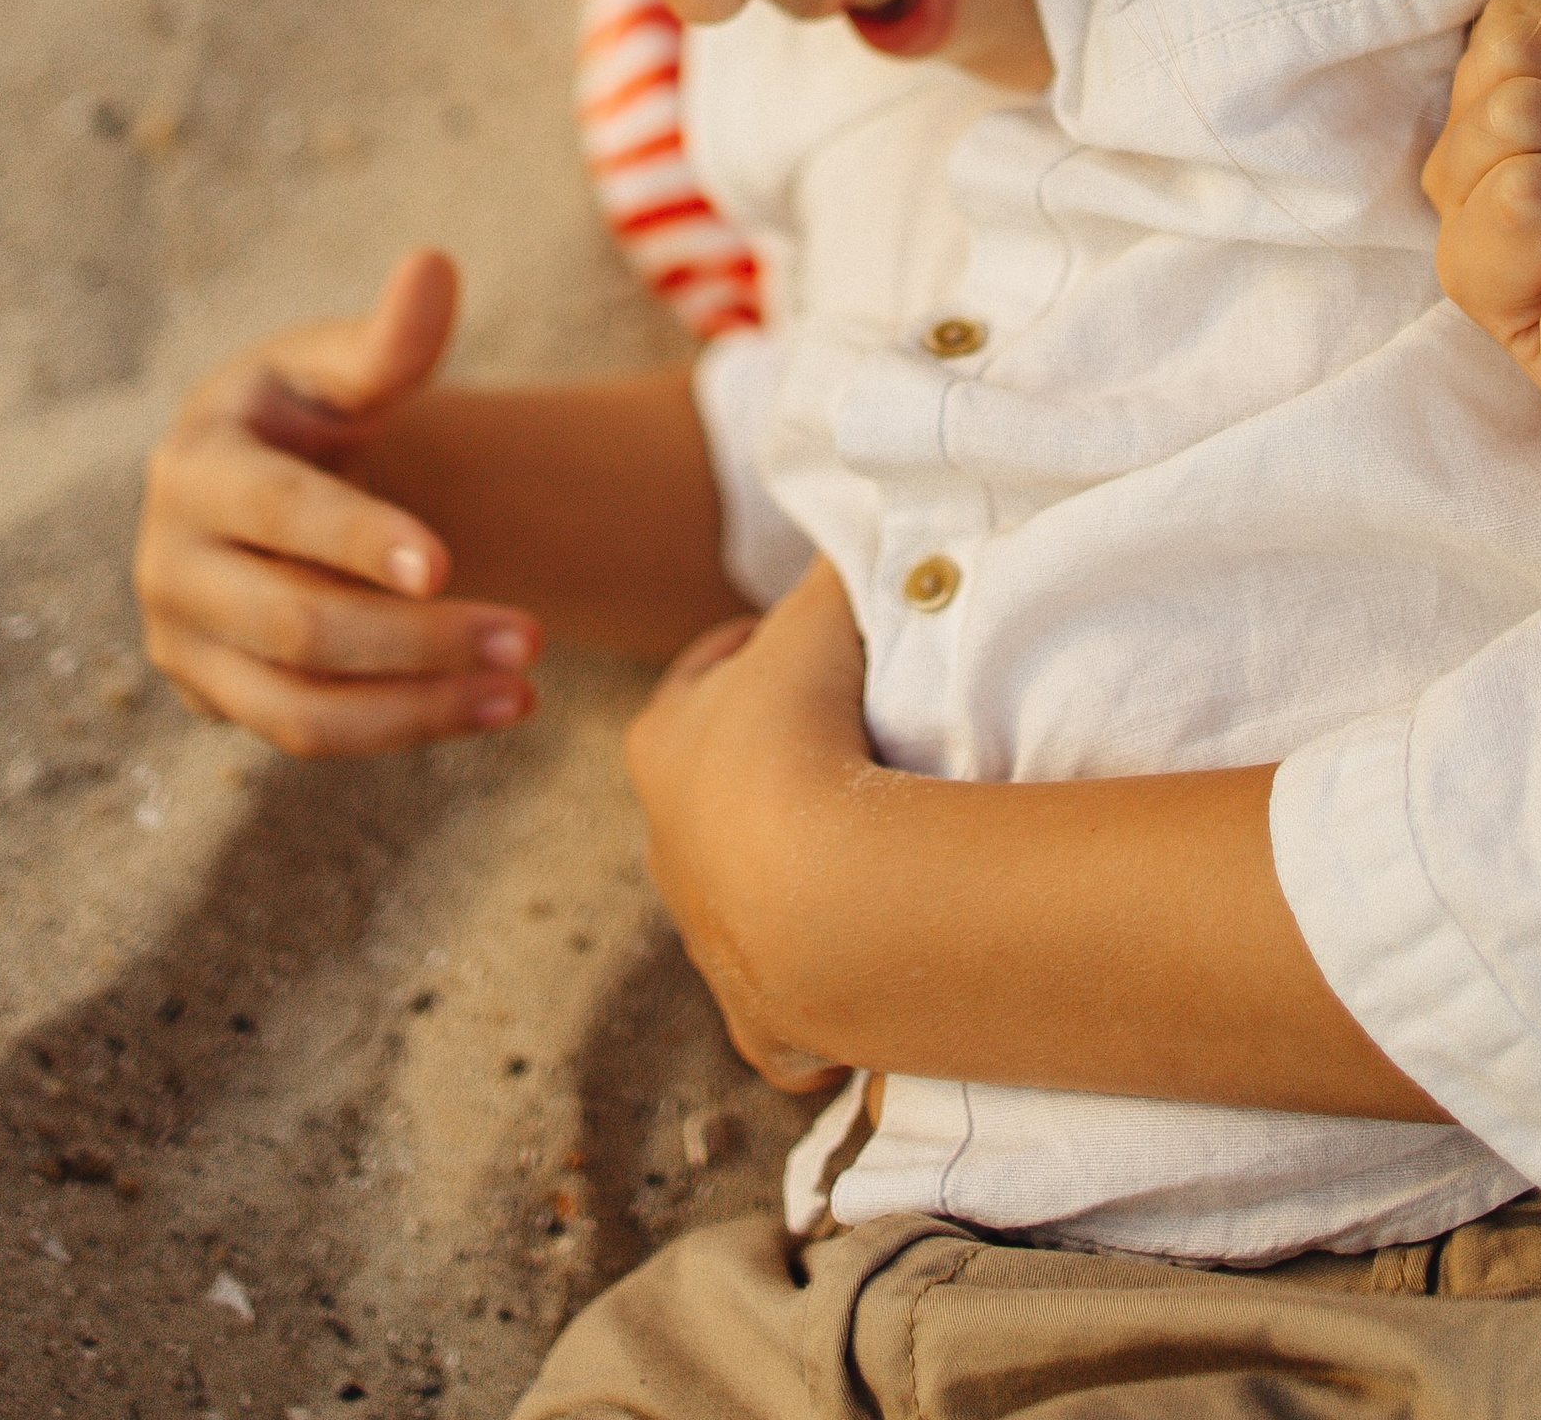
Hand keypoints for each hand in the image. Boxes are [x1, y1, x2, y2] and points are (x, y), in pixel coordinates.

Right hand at [134, 248, 543, 755]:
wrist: (258, 478)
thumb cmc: (306, 408)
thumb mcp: (340, 365)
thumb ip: (391, 336)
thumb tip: (434, 265)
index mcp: (195, 463)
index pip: (276, 511)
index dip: (357, 540)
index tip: (445, 562)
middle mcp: (171, 564)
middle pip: (295, 625)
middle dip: (418, 639)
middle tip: (533, 634)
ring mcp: (185, 643)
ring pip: (300, 706)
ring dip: (419, 705)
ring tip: (526, 688)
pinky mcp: (218, 697)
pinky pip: (310, 733)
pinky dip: (404, 728)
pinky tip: (496, 705)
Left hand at [625, 557, 873, 1093]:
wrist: (814, 888)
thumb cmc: (800, 736)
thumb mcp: (819, 618)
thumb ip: (834, 570)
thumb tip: (860, 525)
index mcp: (665, 744)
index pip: (705, 680)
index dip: (757, 652)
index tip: (803, 640)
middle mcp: (670, 844)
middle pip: (718, 789)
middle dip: (774, 768)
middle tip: (848, 744)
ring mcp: (710, 937)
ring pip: (744, 893)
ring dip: (800, 871)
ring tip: (875, 846)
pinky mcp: (759, 1015)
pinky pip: (788, 1007)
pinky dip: (820, 990)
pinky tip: (867, 962)